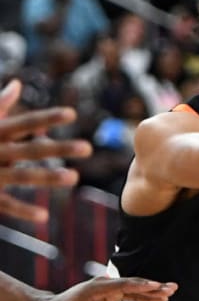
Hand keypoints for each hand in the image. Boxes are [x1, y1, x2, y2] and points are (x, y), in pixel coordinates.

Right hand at [0, 80, 91, 221]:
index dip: (48, 118)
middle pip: (31, 150)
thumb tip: (17, 83)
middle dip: (59, 149)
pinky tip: (43, 216)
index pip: (25, 123)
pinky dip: (22, 211)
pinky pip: (4, 204)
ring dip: (48, 178)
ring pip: (22, 177)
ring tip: (74, 178)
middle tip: (88, 148)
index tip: (72, 114)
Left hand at [37, 276, 177, 300]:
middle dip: (154, 287)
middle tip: (173, 287)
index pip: (125, 285)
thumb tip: (106, 300)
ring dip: (152, 292)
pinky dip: (142, 297)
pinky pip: (129, 295)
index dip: (143, 286)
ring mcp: (107, 289)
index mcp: (97, 287)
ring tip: (170, 292)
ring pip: (134, 289)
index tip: (158, 286)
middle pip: (134, 284)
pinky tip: (155, 299)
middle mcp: (104, 284)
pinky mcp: (107, 295)